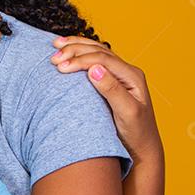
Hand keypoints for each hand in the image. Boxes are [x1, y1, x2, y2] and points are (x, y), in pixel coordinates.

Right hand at [50, 36, 162, 160]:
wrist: (142, 148)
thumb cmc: (136, 134)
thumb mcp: (127, 113)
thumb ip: (112, 90)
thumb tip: (95, 69)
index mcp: (132, 76)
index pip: (103, 59)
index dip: (80, 60)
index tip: (60, 67)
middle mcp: (127, 72)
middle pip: (98, 51)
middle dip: (74, 50)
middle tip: (53, 57)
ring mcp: (120, 75)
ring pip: (96, 51)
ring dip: (75, 47)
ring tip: (56, 45)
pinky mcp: (111, 81)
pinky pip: (94, 61)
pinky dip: (79, 53)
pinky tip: (67, 51)